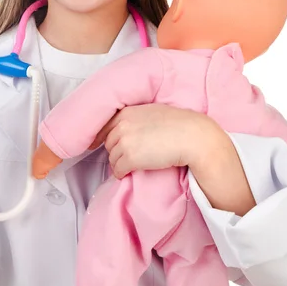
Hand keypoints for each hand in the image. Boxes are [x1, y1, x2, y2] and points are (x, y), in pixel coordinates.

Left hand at [89, 103, 216, 178]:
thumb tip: (127, 131)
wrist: (192, 136)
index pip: (104, 126)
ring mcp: (125, 141)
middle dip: (115, 152)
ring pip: (112, 158)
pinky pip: (117, 170)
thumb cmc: (178, 124)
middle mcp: (122, 125)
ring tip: (131, 166)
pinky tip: (128, 173)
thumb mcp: (152, 112)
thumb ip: (136, 119)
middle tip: (126, 158)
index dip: (101, 138)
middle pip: (108, 144)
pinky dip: (121, 173)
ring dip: (119, 164)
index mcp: (127, 112)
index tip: (95, 145)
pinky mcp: (130, 158)